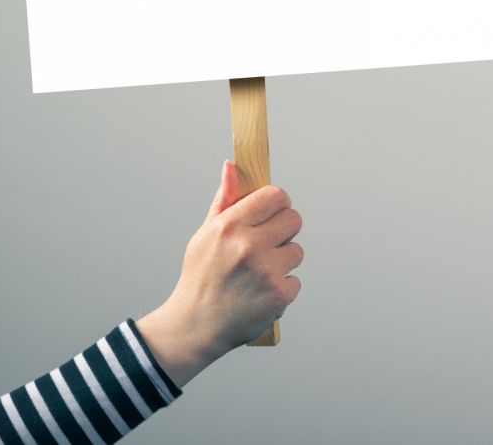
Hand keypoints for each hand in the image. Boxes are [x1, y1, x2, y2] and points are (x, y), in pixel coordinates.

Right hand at [136, 160, 303, 386]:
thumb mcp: (204, 235)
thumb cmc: (200, 277)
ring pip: (297, 250)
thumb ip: (224, 200)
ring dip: (283, 261)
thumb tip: (232, 165)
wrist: (195, 326)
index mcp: (230, 225)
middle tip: (267, 245)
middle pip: (294, 219)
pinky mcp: (279, 294)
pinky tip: (260, 293)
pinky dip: (282, 288)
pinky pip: (296, 280)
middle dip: (284, 230)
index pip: (275, 196)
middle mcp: (249, 245)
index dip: (277, 203)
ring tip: (258, 273)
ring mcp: (266, 271)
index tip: (272, 213)